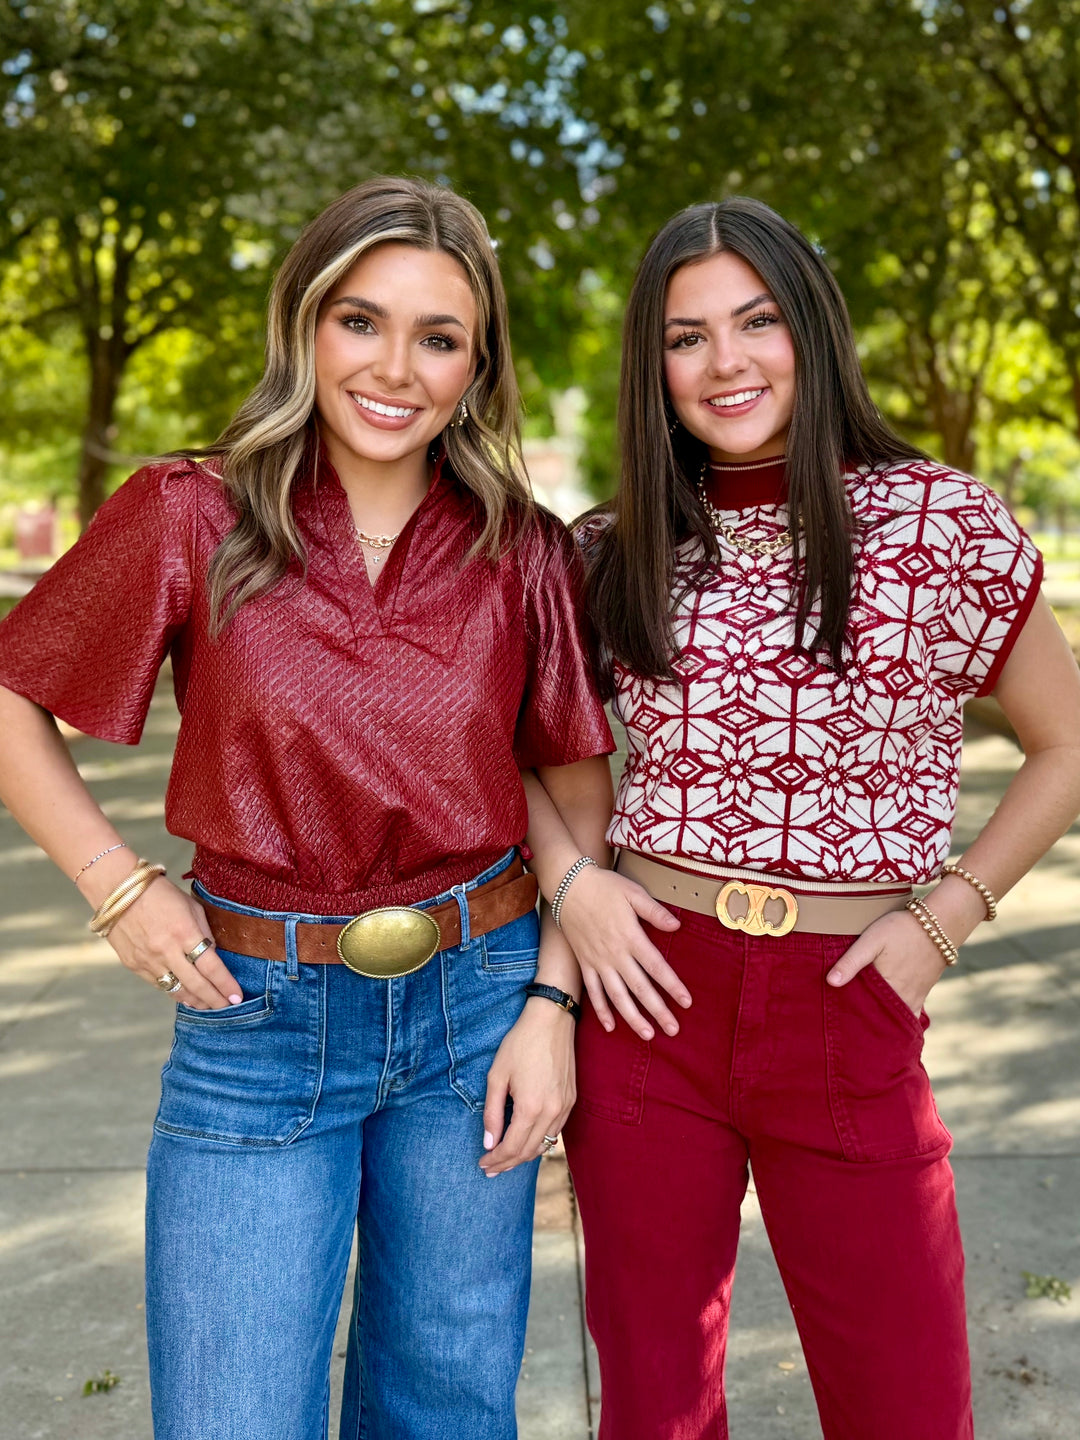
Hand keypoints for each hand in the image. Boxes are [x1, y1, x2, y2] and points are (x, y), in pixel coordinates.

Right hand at [106, 878, 240, 1009]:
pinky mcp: (134, 965)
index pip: (211, 967)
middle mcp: (166, 950)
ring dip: (196, 1001)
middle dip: (215, 1000)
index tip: (237, 996)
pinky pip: (159, 985)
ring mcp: (148, 960)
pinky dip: (175, 992)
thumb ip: (204, 933)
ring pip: (176, 990)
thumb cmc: (160, 894)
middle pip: (196, 985)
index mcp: (185, 932)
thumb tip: (214, 957)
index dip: (226, 984)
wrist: (118, 890)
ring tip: (209, 1005)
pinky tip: (186, 995)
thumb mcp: (191, 907)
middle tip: (227, 1006)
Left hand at [479, 998, 575, 1175]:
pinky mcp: (571, 1100)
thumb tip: (489, 1142)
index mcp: (530, 1108)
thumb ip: (492, 1112)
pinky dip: (540, 1142)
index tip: (483, 1164)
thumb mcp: (497, 1076)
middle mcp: (551, 1112)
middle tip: (490, 1169)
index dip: (496, 1160)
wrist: (552, 1020)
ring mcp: (565, 1107)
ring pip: (545, 1145)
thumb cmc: (520, 1044)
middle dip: (508, 1163)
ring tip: (506, 1159)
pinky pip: (556, 1132)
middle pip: (529, 1152)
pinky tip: (527, 1140)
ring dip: (524, 1155)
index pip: (512, 1148)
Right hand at [556, 866, 686, 1039]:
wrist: (569, 886)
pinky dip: (601, 1010)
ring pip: (617, 996)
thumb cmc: (604, 887)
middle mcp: (615, 954)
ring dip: (632, 1017)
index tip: (686, 1002)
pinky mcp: (585, 963)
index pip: (656, 967)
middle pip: (639, 988)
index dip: (672, 986)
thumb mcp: (633, 892)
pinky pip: (593, 992)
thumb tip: (677, 926)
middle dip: (658, 1010)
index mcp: (630, 937)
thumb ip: (654, 912)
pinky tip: (611, 1026)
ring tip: (647, 1034)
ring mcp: (598, 961)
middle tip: (673, 1030)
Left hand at [826, 910, 947, 1014]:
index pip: (863, 1011)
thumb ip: (851, 961)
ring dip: (880, 1021)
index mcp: (885, 988)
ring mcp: (913, 998)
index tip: (837, 1021)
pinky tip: (888, 1021)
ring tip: (862, 1023)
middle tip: (846, 1025)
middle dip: (863, 1023)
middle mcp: (901, 998)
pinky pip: (910, 1015)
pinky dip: (899, 1021)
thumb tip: (831, 982)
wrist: (937, 925)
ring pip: (893, 1018)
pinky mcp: (921, 993)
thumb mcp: (871, 940)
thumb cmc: (900, 930)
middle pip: (878, 1017)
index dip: (849, 1016)